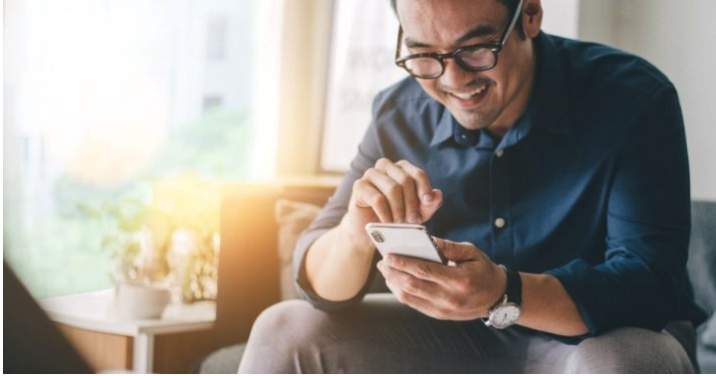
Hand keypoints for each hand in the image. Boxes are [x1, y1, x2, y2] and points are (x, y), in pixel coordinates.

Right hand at [339, 158, 442, 245]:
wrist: (369, 228)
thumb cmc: (395, 216)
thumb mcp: (417, 212)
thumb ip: (429, 204)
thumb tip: (437, 195)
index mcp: (401, 167)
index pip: (418, 174)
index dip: (424, 189)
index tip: (427, 203)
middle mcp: (385, 166)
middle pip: (405, 180)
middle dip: (411, 203)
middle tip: (412, 220)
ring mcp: (371, 174)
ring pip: (392, 188)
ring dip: (399, 209)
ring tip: (400, 222)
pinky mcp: (359, 185)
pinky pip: (377, 198)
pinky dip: (386, 213)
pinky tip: (387, 222)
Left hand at [376, 238, 506, 320]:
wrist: (497, 298)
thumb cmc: (483, 270)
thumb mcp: (472, 253)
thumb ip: (449, 247)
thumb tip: (427, 240)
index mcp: (459, 280)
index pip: (424, 271)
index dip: (403, 263)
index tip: (389, 255)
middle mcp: (449, 298)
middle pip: (412, 285)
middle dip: (393, 273)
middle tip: (383, 262)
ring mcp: (443, 310)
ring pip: (409, 297)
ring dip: (393, 283)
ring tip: (386, 270)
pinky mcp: (438, 315)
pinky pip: (414, 304)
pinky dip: (401, 292)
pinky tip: (395, 281)